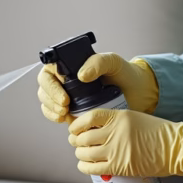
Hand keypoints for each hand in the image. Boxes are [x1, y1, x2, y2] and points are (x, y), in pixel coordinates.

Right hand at [37, 53, 158, 123]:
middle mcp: (66, 79)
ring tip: (65, 115)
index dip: (51, 84)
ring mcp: (67, 94)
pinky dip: (55, 117)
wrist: (136, 93)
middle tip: (65, 107)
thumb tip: (82, 75)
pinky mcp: (72, 109)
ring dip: (51, 109)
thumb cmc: (124, 74)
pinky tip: (65, 120)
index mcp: (72, 64)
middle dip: (50, 99)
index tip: (64, 96)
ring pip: (47, 101)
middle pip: (45, 87)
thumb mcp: (113, 62)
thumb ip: (99, 62)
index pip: (50, 70)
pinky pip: (54, 113)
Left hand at [67, 108, 182, 178]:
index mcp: (119, 116)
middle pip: (84, 136)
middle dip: (75, 140)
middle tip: (75, 142)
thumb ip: (117, 122)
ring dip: (79, 154)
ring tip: (81, 154)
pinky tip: (84, 166)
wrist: (175, 147)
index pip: (89, 117)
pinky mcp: (119, 166)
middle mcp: (115, 131)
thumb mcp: (135, 118)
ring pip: (85, 153)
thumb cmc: (159, 133)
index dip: (77, 124)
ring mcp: (116, 149)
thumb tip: (97, 130)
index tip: (74, 127)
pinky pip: (93, 168)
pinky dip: (84, 167)